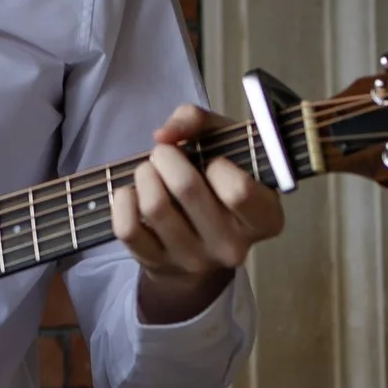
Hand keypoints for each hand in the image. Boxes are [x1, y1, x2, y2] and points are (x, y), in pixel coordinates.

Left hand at [109, 104, 286, 322]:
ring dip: (144, 175)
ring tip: (149, 171)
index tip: (212, 160)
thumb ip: (199, 121)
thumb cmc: (218, 182)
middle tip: (165, 154)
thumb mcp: (224, 144)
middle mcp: (233, 246)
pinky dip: (123, 200)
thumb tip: (164, 135)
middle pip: (187, 189)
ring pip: (154, 207)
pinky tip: (133, 192)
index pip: (237, 190)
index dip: (217, 164)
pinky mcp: (158, 265)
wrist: (202, 241)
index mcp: (265, 218)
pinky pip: (127, 229)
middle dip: (167, 157)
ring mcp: (194, 260)